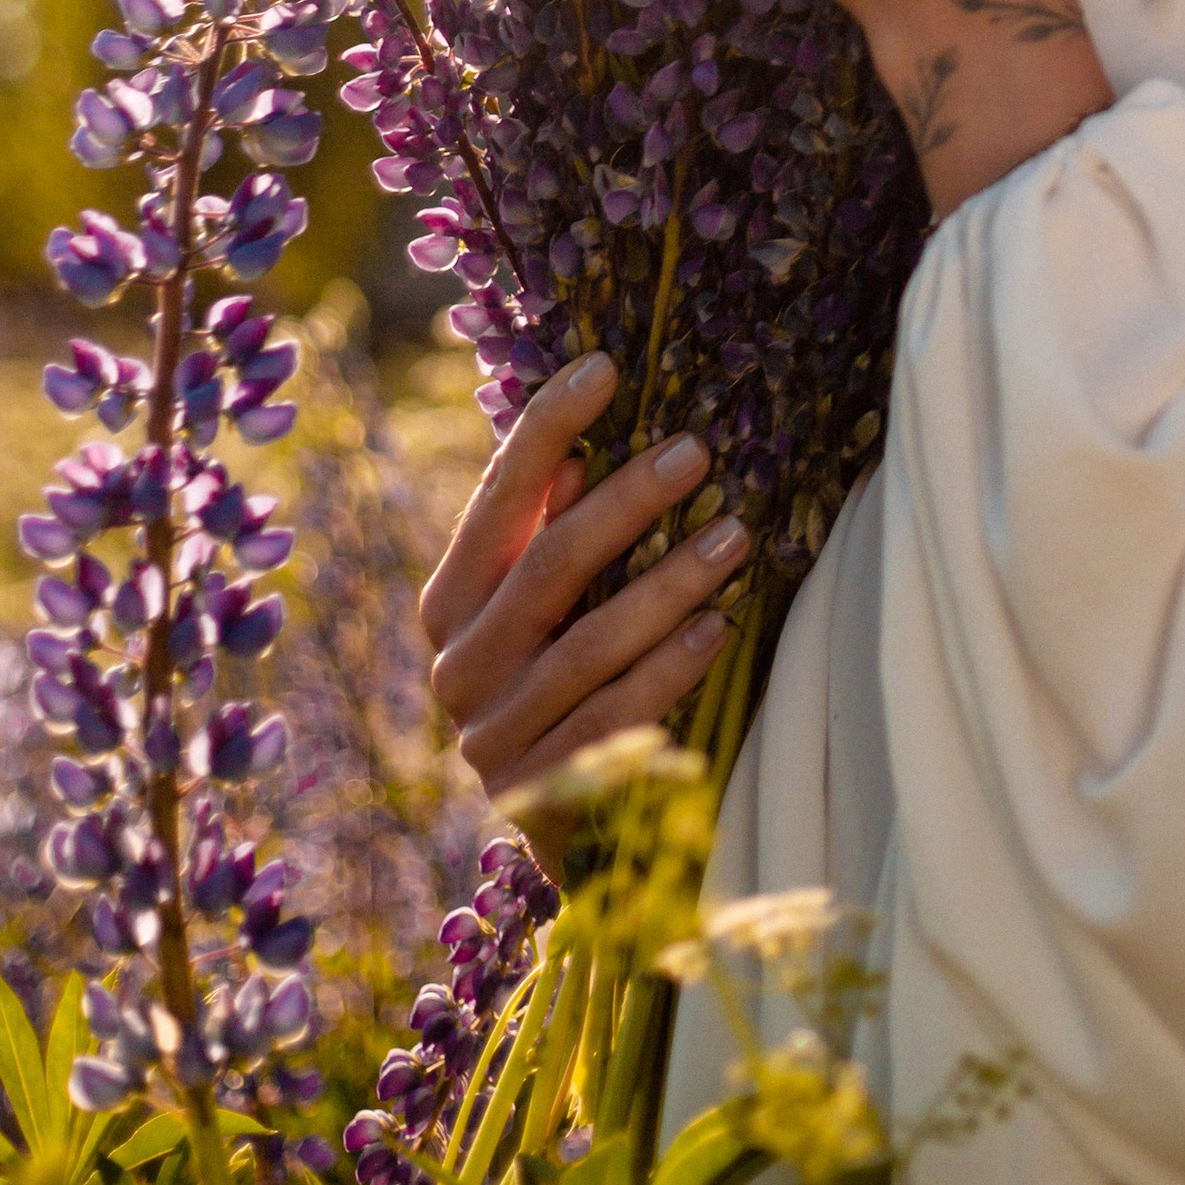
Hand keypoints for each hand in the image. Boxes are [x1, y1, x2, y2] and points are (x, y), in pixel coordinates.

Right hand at [420, 351, 742, 841]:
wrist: (552, 818)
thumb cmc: (557, 674)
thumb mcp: (544, 603)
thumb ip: (549, 533)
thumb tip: (582, 460)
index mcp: (449, 601)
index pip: (499, 499)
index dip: (546, 429)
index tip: (605, 366)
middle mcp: (458, 664)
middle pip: (549, 566)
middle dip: (627, 503)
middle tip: (698, 452)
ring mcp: (492, 733)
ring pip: (591, 644)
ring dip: (669, 583)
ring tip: (736, 534)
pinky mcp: (537, 791)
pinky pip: (615, 717)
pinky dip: (670, 668)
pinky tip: (718, 627)